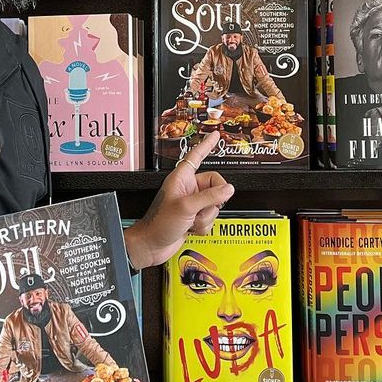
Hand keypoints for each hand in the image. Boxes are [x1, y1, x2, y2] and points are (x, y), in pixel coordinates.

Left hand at [125, 129, 234, 270]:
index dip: (207, 145)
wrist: (152, 245)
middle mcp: (188, 189)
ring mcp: (192, 204)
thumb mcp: (186, 207)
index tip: (215, 135)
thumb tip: (228, 189)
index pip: (197, 156)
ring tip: (192, 221)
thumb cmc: (158, 223)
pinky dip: (204, 225)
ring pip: (215, 204)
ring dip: (206, 216)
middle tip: (204, 207)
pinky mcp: (194, 217)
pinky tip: (192, 228)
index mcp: (181, 178)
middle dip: (213, 201)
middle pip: (215, 185)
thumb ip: (210, 197)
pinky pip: (210, 218)